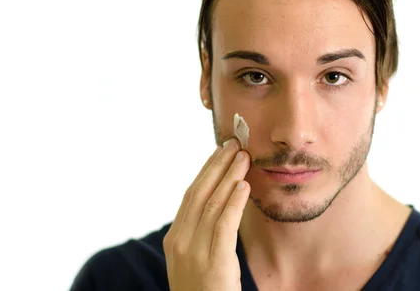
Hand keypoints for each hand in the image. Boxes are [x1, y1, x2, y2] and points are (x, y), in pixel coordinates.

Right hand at [163, 138, 251, 290]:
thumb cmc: (203, 290)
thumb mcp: (194, 259)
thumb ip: (202, 233)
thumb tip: (220, 203)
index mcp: (175, 238)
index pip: (191, 195)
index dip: (207, 170)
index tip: (220, 151)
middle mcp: (181, 241)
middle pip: (199, 193)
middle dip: (217, 165)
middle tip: (234, 143)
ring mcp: (194, 252)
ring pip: (212, 204)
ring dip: (229, 177)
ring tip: (244, 157)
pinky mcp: (213, 263)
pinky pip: (224, 225)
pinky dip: (233, 202)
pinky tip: (243, 186)